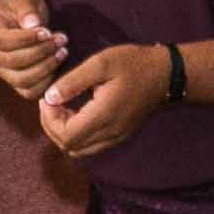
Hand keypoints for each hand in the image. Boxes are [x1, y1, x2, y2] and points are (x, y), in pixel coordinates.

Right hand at [0, 0, 64, 98]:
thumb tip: (32, 24)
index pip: (3, 41)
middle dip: (41, 52)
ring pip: (21, 79)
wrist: (26, 22)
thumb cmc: (24, 8)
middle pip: (12, 61)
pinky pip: (29, 92)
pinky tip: (58, 64)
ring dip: (46, 67)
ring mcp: (1, 70)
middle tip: (61, 40)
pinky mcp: (15, 83)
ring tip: (63, 51)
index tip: (48, 32)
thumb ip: (27, 8)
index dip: (26, 39)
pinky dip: (46, 82)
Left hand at [39, 43, 170, 158]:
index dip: (49, 121)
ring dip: (63, 133)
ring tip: (62, 108)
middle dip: (52, 127)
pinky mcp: (118, 136)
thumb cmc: (133, 64)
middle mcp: (109, 133)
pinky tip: (76, 113)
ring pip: (78, 150)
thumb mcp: (101, 63)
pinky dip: (76, 135)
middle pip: (69, 147)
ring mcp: (115, 137)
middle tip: (51, 102)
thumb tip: (50, 98)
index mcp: (104, 116)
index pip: (66, 136)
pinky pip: (89, 146)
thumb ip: (73, 81)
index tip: (48, 98)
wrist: (166, 74)